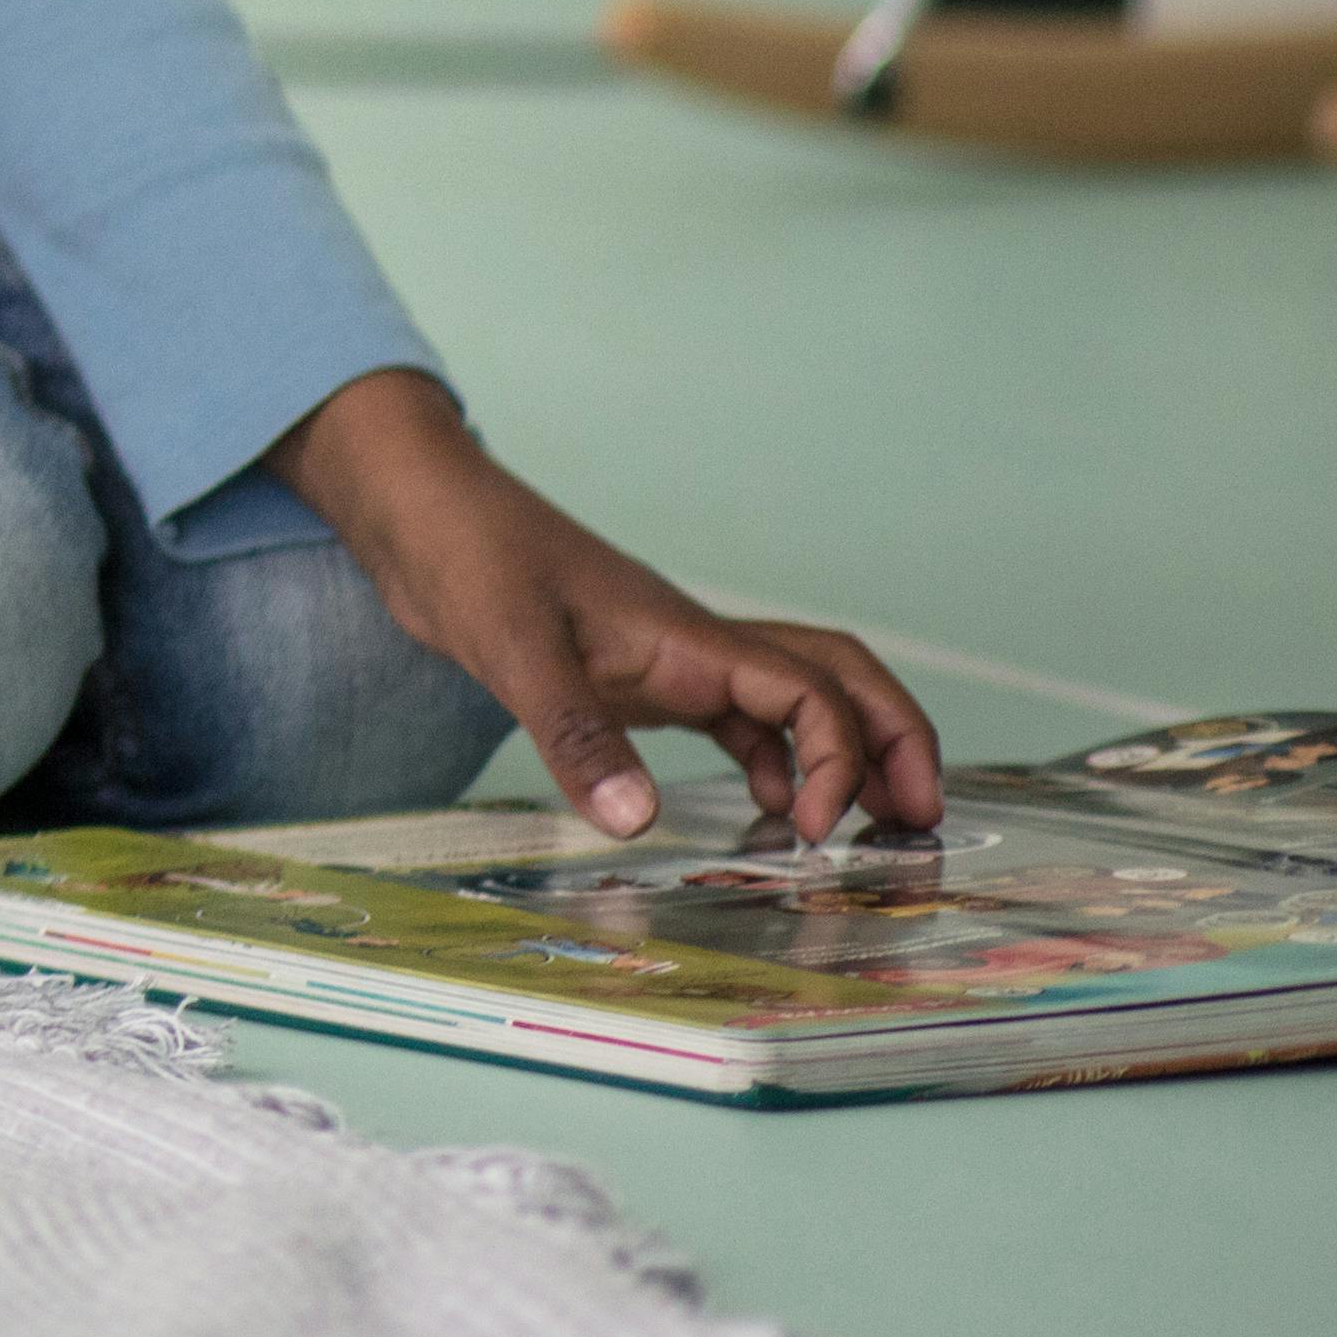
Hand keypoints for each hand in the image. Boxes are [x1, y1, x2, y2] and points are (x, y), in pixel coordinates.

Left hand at [276, 367, 941, 845]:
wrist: (414, 506)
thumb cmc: (464, 550)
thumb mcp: (510, 646)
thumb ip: (573, 733)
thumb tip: (633, 824)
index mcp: (688, 636)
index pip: (812, 692)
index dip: (840, 759)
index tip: (811, 829)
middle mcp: (696, 644)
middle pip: (839, 678)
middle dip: (894, 741)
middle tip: (921, 818)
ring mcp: (668, 657)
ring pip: (792, 701)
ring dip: (840, 757)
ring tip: (864, 829)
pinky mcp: (632, 673)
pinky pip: (730, 718)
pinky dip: (767, 761)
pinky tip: (764, 809)